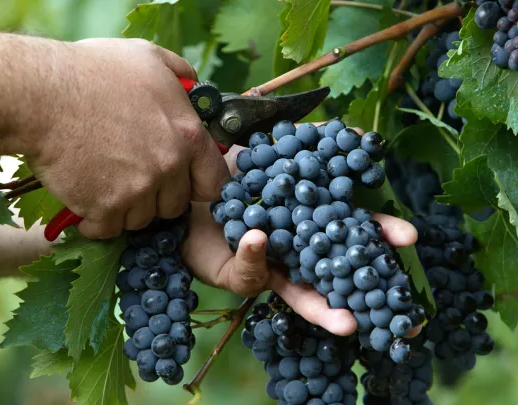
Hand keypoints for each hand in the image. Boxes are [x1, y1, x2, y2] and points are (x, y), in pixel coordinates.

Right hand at [23, 38, 229, 238]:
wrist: (40, 94)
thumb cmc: (94, 71)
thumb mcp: (149, 58)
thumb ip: (182, 75)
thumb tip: (195, 88)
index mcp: (187, 135)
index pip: (214, 181)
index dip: (200, 185)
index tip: (185, 183)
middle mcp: (168, 166)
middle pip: (176, 204)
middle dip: (158, 196)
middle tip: (135, 177)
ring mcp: (138, 190)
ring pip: (143, 218)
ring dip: (128, 207)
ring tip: (107, 182)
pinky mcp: (106, 207)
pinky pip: (110, 229)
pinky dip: (98, 221)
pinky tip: (88, 201)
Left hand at [181, 142, 421, 336]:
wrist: (187, 181)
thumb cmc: (235, 166)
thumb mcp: (275, 147)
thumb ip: (310, 142)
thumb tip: (352, 131)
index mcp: (307, 220)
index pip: (350, 229)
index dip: (378, 233)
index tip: (408, 236)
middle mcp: (293, 248)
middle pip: (333, 268)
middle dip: (364, 280)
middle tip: (394, 290)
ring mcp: (266, 265)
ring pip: (298, 293)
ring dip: (323, 307)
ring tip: (348, 325)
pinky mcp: (234, 273)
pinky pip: (246, 273)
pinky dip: (253, 255)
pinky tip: (259, 239)